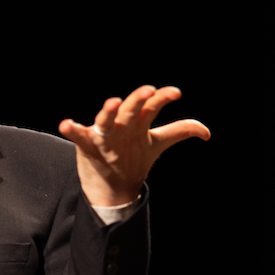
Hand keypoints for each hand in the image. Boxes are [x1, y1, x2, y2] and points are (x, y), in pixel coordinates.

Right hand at [58, 86, 210, 206]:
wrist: (109, 183)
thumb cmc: (132, 157)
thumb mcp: (156, 143)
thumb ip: (179, 131)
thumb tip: (207, 133)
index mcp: (138, 123)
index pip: (151, 107)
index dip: (162, 98)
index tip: (175, 93)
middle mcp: (122, 125)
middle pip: (131, 110)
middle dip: (138, 100)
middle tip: (148, 91)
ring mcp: (104, 134)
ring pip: (106, 120)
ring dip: (109, 111)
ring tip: (113, 102)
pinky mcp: (86, 144)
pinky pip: (78, 135)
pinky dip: (72, 129)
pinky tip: (66, 124)